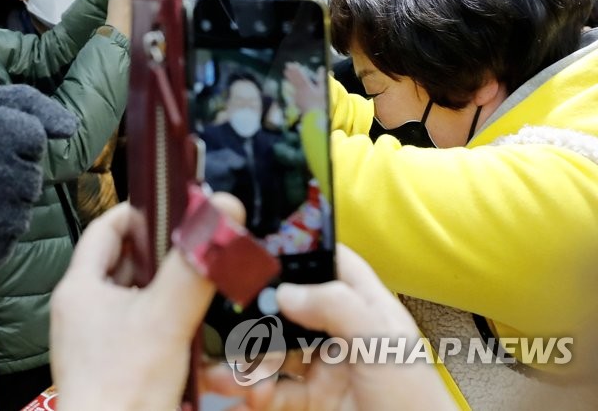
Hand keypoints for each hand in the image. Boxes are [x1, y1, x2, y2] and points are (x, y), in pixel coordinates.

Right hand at [0, 85, 77, 267]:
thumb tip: (71, 128)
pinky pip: (7, 241)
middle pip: (31, 179)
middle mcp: (10, 174)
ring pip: (22, 212)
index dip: (9, 142)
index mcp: (8, 132)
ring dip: (1, 205)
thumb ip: (33, 106)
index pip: (34, 141)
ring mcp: (2, 216)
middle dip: (8, 175)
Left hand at [51, 195, 245, 410]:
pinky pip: (137, 326)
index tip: (175, 205)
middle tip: (195, 246)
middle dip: (161, 253)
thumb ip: (194, 266)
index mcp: (79, 288)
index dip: (140, 211)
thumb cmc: (121, 391)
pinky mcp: (110, 362)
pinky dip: (161, 319)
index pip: (106, 228)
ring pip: (133, 295)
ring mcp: (93, 338)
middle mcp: (80, 310)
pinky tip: (185, 328)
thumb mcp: (166, 318)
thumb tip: (220, 215)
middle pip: (123, 261)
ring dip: (163, 288)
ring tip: (195, 285)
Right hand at [199, 245, 455, 410]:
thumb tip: (287, 292)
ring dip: (245, 359)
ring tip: (224, 372)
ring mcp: (325, 370)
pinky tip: (241, 397)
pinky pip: (272, 392)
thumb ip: (336, 308)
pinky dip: (251, 393)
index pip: (332, 264)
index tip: (260, 248)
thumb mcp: (381, 346)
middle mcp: (342, 335)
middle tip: (225, 319)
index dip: (301, 250)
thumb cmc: (417, 406)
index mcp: (367, 309)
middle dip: (255, 315)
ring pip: (274, 353)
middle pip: (290, 310)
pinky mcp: (313, 403)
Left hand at [283, 63, 324, 113]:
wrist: (315, 116)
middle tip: (287, 65)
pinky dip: (289, 89)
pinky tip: (287, 88)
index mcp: (307, 86)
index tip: (293, 64)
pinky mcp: (297, 102)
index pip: (300, 76)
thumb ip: (321, 78)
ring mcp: (298, 97)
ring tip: (285, 72)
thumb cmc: (321, 103)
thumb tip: (321, 68)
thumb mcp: (323, 89)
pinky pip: (292, 94)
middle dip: (291, 72)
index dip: (296, 69)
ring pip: (292, 85)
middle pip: (295, 80)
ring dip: (289, 78)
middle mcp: (300, 90)